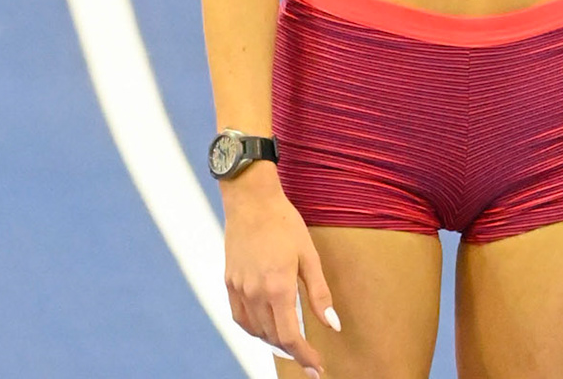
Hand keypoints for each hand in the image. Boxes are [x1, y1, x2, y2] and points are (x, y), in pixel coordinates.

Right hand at [222, 167, 339, 374]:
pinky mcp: (229, 283)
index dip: (305, 357)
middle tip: (310, 356)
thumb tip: (332, 326)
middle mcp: (256, 294)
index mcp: (278, 288)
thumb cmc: (284, 223)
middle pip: (274, 337)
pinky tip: (265, 326)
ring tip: (292, 342)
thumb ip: (319, 294)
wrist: (251, 200)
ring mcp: (240, 289)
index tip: (317, 368)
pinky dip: (254, 329)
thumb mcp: (309, 255)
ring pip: (257, 331)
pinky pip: (241, 318)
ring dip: (275, 340)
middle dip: (293, 351)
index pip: (291, 337)